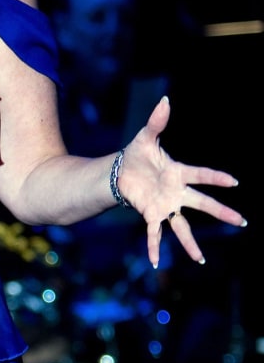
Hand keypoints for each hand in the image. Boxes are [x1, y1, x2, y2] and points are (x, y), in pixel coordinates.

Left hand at [120, 96, 246, 268]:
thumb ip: (157, 121)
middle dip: (221, 212)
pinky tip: (155, 262)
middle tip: (242, 221)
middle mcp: (176, 192)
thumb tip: (166, 99)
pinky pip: (154, 232)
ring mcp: (165, 206)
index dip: (217, 178)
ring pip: (182, 226)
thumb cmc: (137, 155)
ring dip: (190, 243)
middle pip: (202, 204)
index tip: (234, 182)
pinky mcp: (150, 214)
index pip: (201, 175)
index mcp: (178, 172)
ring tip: (201, 260)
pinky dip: (154, 247)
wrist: (120, 172)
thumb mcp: (145, 137)